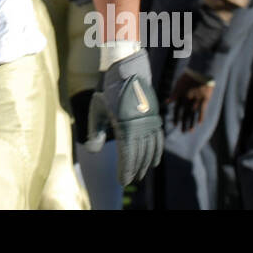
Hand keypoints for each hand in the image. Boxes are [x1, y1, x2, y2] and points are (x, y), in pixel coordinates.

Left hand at [86, 49, 163, 185]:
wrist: (128, 72)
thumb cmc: (109, 92)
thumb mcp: (97, 109)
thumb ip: (94, 131)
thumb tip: (94, 150)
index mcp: (125, 125)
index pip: (127, 156)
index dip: (125, 171)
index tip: (122, 181)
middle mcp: (140, 126)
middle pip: (140, 156)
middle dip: (134, 170)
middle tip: (129, 180)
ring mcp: (150, 122)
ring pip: (150, 150)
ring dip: (145, 164)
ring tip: (139, 173)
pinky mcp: (156, 118)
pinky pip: (158, 140)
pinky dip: (156, 153)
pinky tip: (153, 162)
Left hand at [168, 69, 214, 131]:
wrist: (200, 71)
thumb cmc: (188, 77)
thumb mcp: (178, 84)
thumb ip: (173, 94)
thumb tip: (166, 102)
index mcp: (180, 95)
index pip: (177, 109)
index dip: (176, 117)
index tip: (175, 125)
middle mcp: (187, 99)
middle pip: (185, 114)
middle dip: (183, 123)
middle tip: (182, 132)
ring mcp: (196, 100)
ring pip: (193, 114)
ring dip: (191, 123)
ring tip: (190, 131)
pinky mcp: (204, 99)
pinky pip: (202, 110)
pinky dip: (200, 117)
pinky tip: (199, 123)